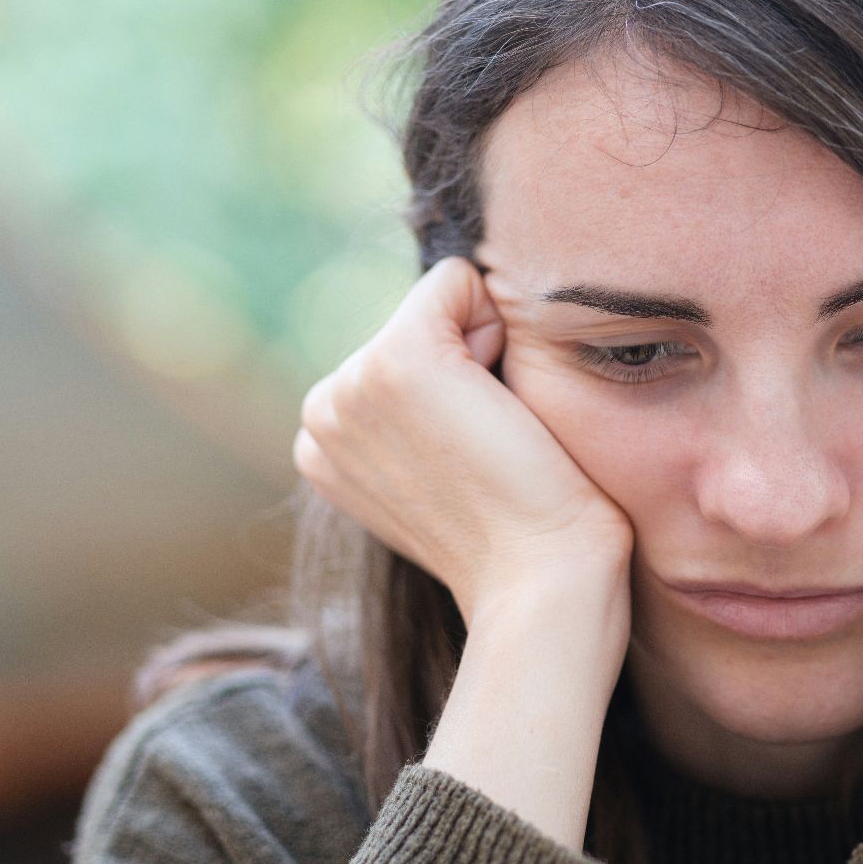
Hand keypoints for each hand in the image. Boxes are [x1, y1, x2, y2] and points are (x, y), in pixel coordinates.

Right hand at [294, 257, 633, 623]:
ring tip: (492, 440)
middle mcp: (321, 412)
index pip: (398, 354)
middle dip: (470, 367)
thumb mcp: (443, 470)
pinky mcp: (397, 361)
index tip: (472, 462)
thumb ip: (421, 419)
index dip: (459, 392)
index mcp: (323, 444)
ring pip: (441, 305)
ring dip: (487, 357)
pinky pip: (457, 282)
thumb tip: (456, 363)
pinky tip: (501, 408)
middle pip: (421, 322)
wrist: (540, 581)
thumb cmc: (521, 536)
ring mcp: (351, 385)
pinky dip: (498, 326)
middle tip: (488, 454)